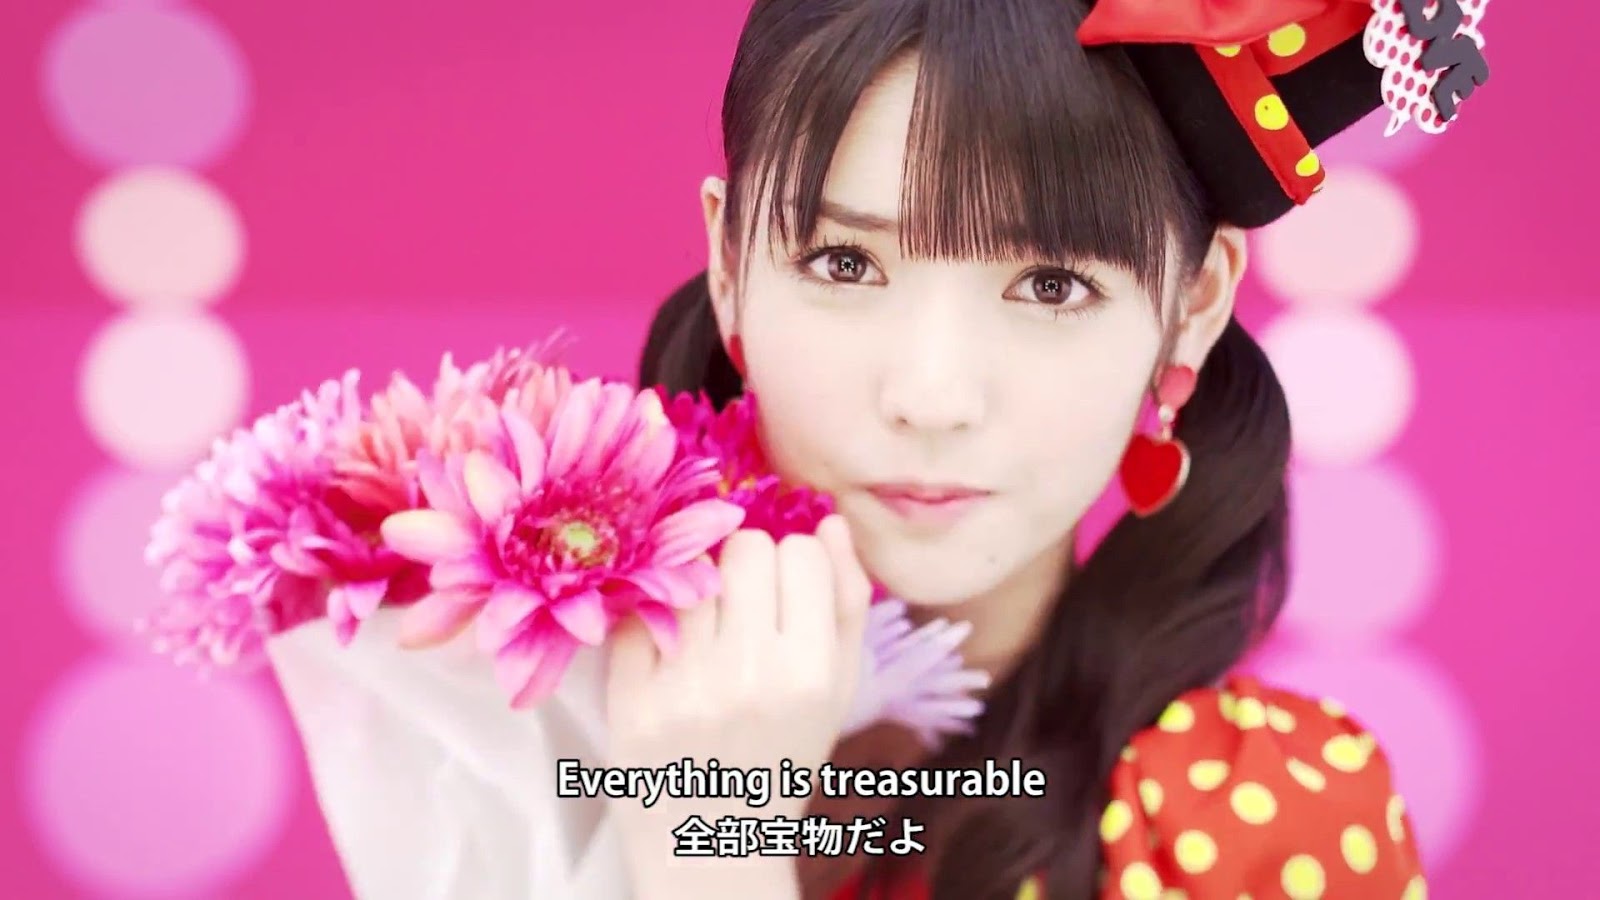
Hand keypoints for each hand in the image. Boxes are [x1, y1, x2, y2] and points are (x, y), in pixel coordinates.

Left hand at [604, 515, 871, 897]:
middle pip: (746, 547)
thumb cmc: (784, 758)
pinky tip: (666, 651)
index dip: (794, 565)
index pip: (801, 552)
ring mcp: (683, 685)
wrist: (714, 845)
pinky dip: (650, 619)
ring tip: (706, 631)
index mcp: (811, 672)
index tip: (786, 596)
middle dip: (747, 567)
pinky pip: (637, 609)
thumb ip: (847, 604)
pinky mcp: (628, 697)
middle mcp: (749, 673)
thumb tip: (832, 522)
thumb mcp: (838, 691)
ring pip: (690, 571)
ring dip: (700, 588)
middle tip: (744, 609)